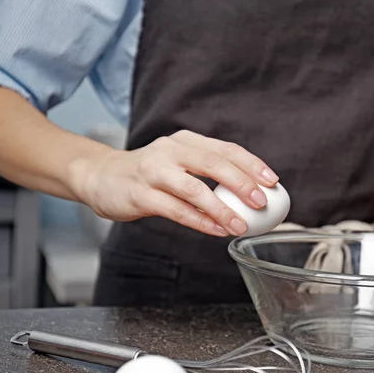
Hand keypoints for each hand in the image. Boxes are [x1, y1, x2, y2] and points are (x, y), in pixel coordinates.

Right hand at [68, 130, 278, 236]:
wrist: (101, 176)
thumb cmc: (149, 173)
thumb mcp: (179, 162)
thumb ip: (207, 171)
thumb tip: (250, 191)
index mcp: (186, 141)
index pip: (225, 149)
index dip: (251, 164)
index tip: (272, 181)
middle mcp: (170, 151)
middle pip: (213, 164)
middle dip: (242, 183)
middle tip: (262, 202)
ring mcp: (154, 172)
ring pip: (195, 189)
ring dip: (222, 209)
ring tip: (241, 225)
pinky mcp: (140, 194)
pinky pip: (176, 210)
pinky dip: (200, 221)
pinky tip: (217, 230)